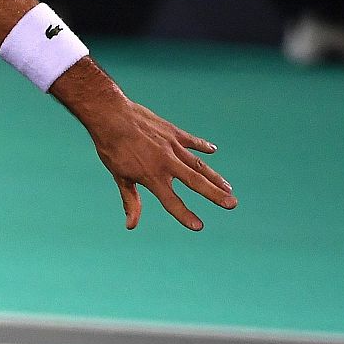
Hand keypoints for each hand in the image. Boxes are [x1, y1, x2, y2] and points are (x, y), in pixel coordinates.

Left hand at [84, 98, 237, 230]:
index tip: (199, 226)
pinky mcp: (173, 132)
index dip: (184, 215)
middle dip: (214, 194)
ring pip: (199, 164)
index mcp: (152, 176)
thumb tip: (131, 226)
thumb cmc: (112, 149)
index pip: (171, 201)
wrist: (111, 116)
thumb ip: (131, 201)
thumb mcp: (119, 177)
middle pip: (195, 182)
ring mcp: (172, 146)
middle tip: (232, 204)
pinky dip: (202, 146)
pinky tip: (213, 150)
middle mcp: (166, 163)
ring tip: (228, 188)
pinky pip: (191, 141)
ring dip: (215, 177)